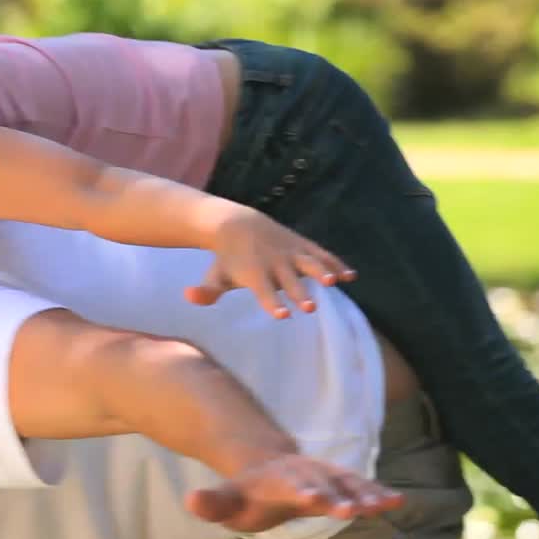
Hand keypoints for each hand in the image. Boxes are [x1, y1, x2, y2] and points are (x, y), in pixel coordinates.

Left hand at [185, 454, 403, 532]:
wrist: (265, 464)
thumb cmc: (248, 492)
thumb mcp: (227, 499)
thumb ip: (212, 503)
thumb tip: (190, 500)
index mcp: (277, 480)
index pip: (290, 487)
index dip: (302, 492)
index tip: (315, 501)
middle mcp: (304, 473)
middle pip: (322, 483)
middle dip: (337, 495)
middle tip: (352, 510)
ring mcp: (324, 475)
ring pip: (346, 482)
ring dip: (364, 492)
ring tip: (386, 504)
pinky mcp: (339, 481)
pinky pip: (360, 486)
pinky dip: (377, 492)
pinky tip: (398, 501)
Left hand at [186, 206, 355, 317]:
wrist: (236, 224)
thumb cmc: (227, 259)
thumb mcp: (215, 275)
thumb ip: (206, 291)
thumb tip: (188, 297)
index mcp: (254, 274)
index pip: (263, 291)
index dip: (271, 302)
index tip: (281, 314)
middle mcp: (274, 263)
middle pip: (288, 280)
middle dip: (298, 292)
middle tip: (310, 308)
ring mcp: (290, 252)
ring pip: (308, 263)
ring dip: (321, 271)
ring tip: (334, 283)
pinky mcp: (302, 246)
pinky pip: (321, 254)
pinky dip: (335, 264)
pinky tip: (350, 276)